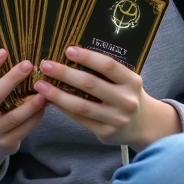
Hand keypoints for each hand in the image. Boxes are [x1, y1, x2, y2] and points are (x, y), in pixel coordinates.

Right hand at [0, 49, 46, 157]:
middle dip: (12, 78)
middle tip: (29, 64)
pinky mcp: (5, 144)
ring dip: (30, 103)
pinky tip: (45, 106)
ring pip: (13, 116)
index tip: (4, 51)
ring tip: (44, 90)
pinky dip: (36, 117)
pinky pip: (24, 130)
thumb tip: (22, 57)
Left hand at [35, 46, 178, 149]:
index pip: (108, 66)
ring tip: (40, 86)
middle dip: (65, 74)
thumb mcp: (125, 81)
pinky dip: (63, 109)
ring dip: (58, 95)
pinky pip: (80, 119)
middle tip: (45, 65)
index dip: (87, 57)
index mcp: (131, 81)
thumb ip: (105, 71)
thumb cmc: (127, 95)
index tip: (68, 50)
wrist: (142, 125)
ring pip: (81, 106)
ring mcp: (116, 119)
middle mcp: (126, 100)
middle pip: (91, 84)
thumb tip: (71, 55)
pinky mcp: (106, 133)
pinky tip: (50, 101)